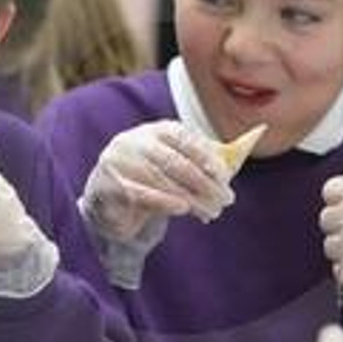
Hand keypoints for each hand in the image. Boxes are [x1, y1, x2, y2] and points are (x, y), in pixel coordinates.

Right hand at [82, 120, 233, 242]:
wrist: (109, 199)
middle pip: (175, 161)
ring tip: (210, 211)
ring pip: (161, 179)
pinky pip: (140, 194)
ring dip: (191, 198)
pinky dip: (165, 202)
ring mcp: (118, 162)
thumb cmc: (151, 180)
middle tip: (225, 199)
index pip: (184, 138)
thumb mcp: (176, 166)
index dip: (206, 156)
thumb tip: (234, 162)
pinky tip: (183, 209)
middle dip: (204, 182)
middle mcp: (135, 141)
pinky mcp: (108, 185)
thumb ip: (201, 163)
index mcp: (155, 130)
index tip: (224, 176)